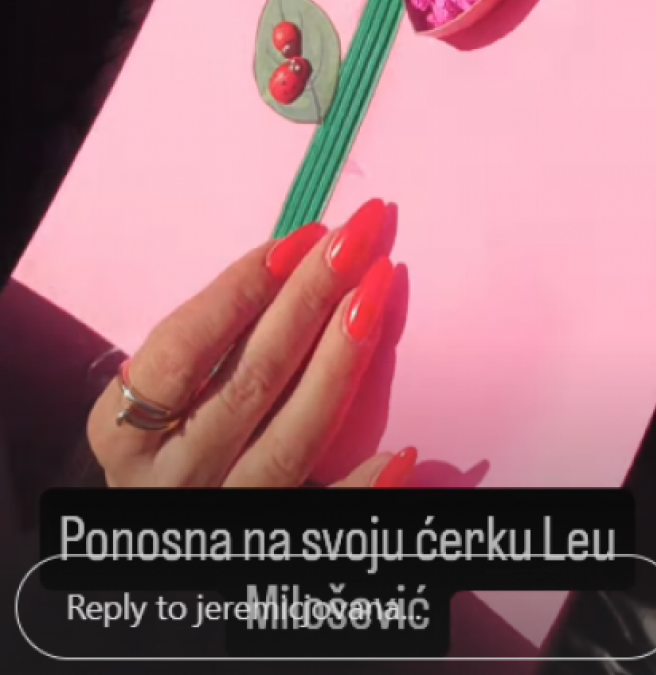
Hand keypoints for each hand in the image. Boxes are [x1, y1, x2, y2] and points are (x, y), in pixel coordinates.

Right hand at [87, 198, 415, 489]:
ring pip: (291, 440)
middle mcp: (172, 478)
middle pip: (249, 382)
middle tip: (357, 236)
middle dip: (309, 298)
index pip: (184, 350)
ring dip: (342, 360)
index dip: (241, 288)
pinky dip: (363, 486)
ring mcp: (225, 513)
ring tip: (382, 288)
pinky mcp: (273, 546)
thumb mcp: (160, 385)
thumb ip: (221, 325)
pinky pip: (325, 519)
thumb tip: (303, 250)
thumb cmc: (168, 431)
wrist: (164, 521)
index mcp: (123, 434)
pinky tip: (405, 447)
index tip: (298, 237)